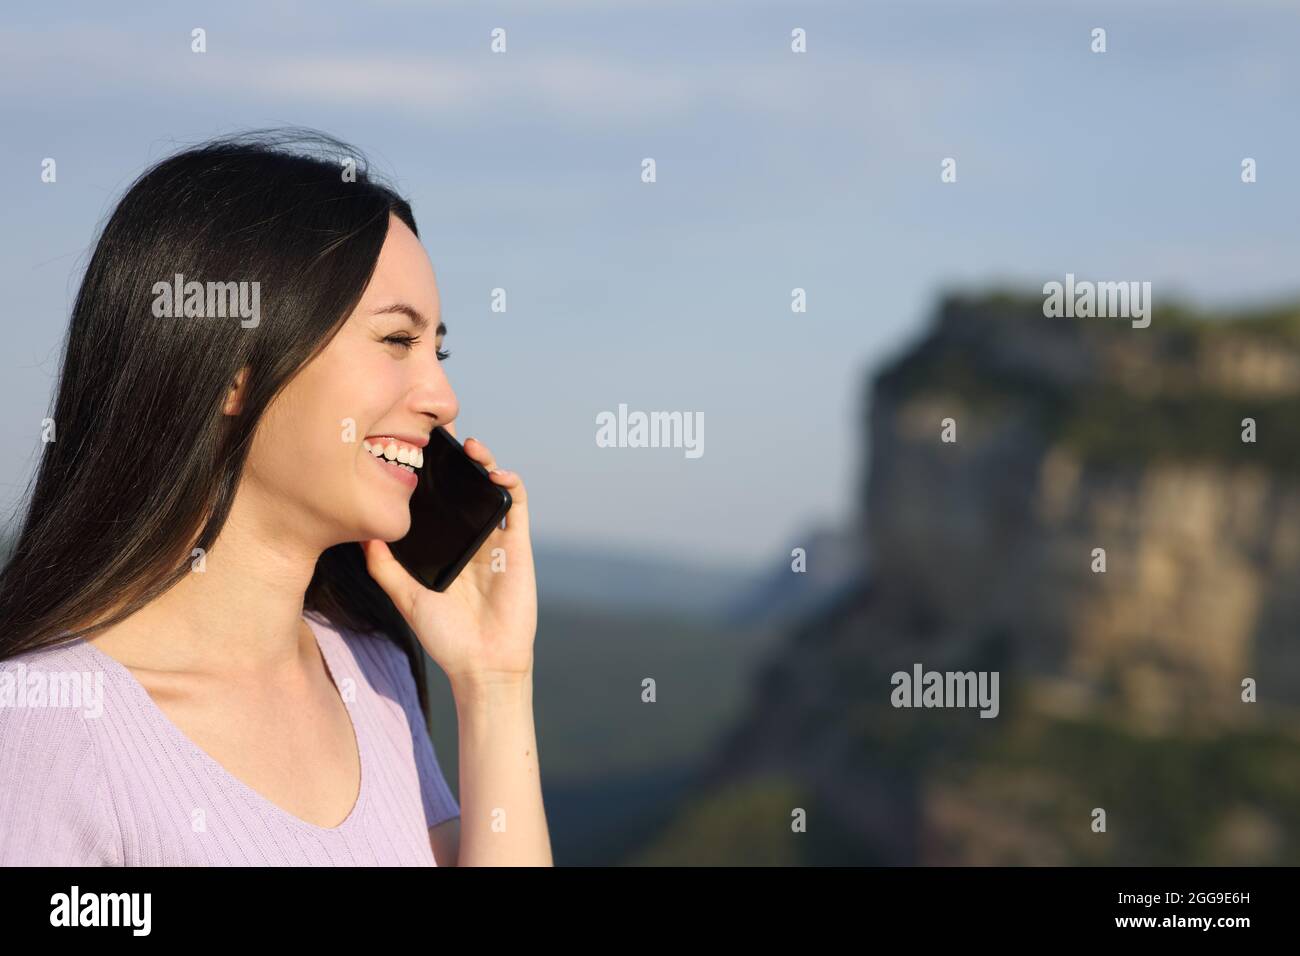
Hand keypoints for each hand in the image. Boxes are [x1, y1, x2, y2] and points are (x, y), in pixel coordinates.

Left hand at [361, 430, 536, 689]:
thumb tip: (361, 532)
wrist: (481, 663)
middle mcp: (468, 536)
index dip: (429, 473)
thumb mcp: (405, 597)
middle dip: (454, 458)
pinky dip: (510, 483)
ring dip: (484, 462)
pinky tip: (496, 474)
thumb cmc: (445, 635)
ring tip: (469, 448)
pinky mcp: (516, 545)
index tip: (411, 447)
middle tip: (439, 434)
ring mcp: (494, 538)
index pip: (437, 499)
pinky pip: (517, 505)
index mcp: (444, 544)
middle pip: (463, 486)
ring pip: (490, 487)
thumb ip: (384, 567)